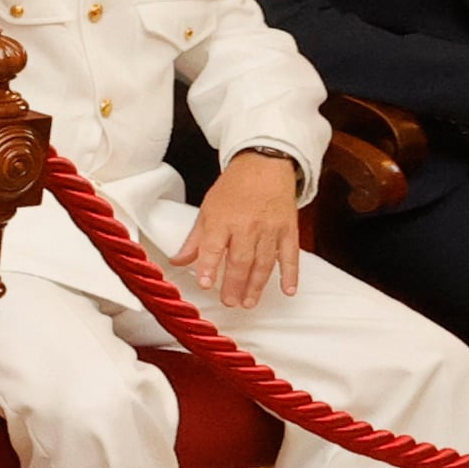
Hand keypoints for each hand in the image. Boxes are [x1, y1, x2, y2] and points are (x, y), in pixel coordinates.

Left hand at [181, 154, 303, 309]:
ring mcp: (270, 229)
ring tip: (249, 302)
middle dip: (235, 284)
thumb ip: (195, 240)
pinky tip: (288, 290)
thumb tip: (178, 261)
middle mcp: (247, 225)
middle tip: (230, 302)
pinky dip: (291, 274)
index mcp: (222, 219)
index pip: (213, 247)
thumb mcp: (207, 210)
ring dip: (257, 285)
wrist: (264, 165)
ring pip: (264, 262)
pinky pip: (291, 255)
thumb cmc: (233, 188)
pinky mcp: (289, 230)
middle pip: (241, 260)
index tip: (206, 284)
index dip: (209, 266)